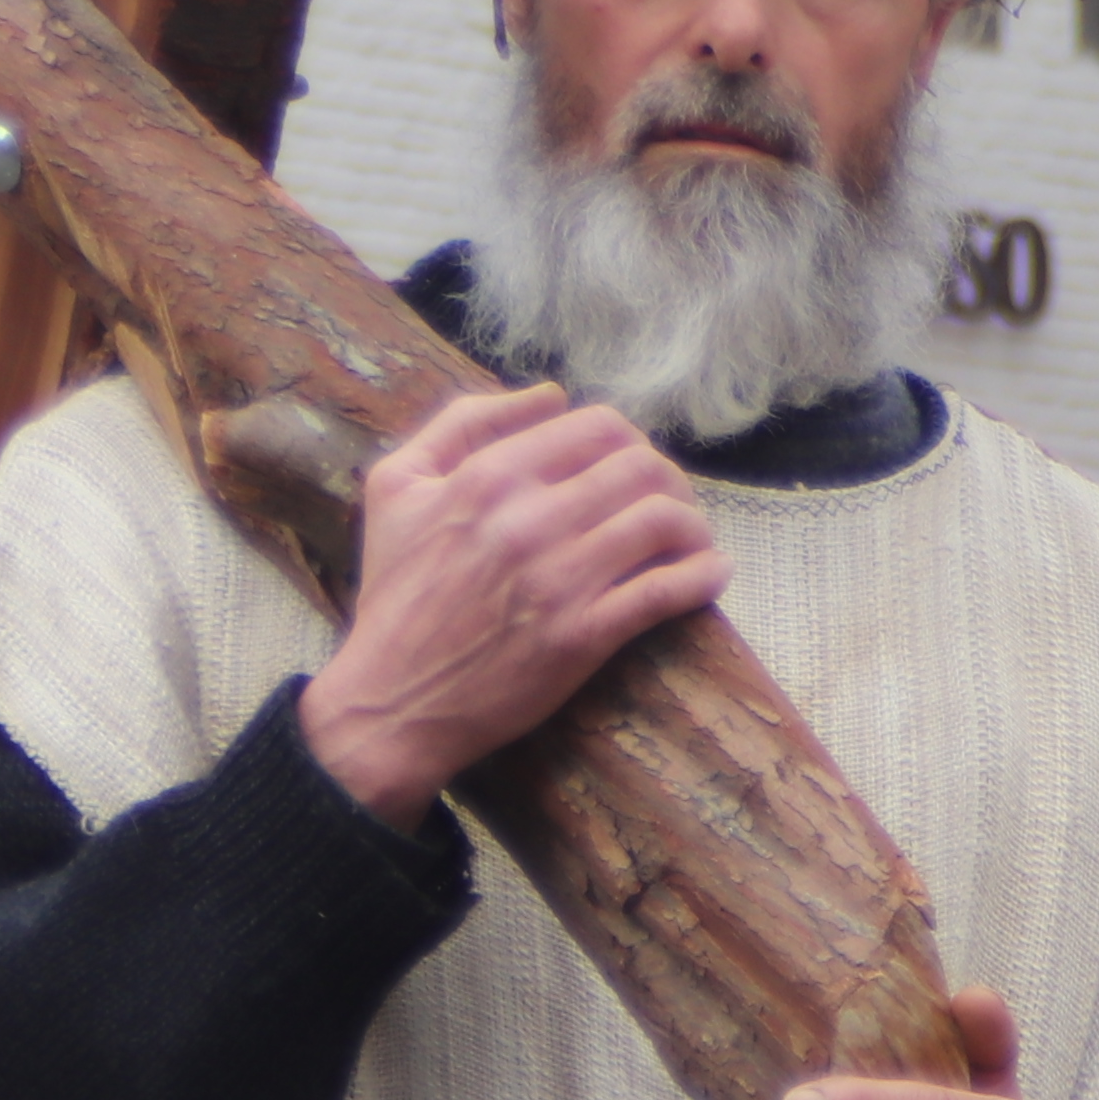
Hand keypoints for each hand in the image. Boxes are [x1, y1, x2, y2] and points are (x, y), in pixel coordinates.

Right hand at [294, 383, 729, 822]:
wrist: (388, 702)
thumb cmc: (393, 594)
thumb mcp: (395, 487)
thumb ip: (460, 423)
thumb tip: (549, 396)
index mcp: (487, 475)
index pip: (597, 426)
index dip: (625, 441)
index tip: (625, 469)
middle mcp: (528, 519)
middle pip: (642, 466)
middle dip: (667, 479)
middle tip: (665, 503)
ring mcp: (559, 578)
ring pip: (664, 521)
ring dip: (692, 525)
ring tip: (689, 540)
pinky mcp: (581, 637)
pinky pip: (666, 591)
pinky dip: (703, 576)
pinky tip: (710, 575)